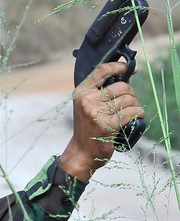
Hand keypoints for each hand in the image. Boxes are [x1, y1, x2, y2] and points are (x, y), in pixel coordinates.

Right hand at [58, 60, 144, 181]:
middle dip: (131, 93)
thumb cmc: (88, 129)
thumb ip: (98, 92)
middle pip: (121, 86)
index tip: (128, 68)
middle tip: (131, 101)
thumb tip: (125, 75)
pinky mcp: (107, 125)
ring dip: (136, 104)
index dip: (118, 66)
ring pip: (127, 99)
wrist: (82, 153)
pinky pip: (130, 112)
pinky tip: (139, 115)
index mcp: (81, 93)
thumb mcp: (86, 106)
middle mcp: (87, 101)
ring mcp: (96, 113)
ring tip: (133, 111)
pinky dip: (139, 112)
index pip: (102, 70)